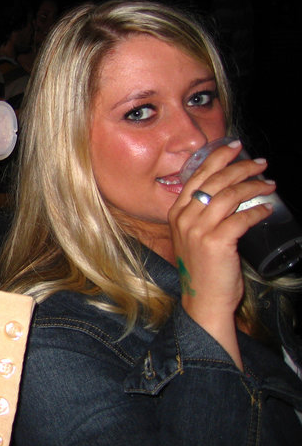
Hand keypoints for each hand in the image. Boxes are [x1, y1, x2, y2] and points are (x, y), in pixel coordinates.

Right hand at [168, 140, 274, 367]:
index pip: (197, 175)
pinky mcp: (216, 242)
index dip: (217, 157)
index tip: (235, 146)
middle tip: (260, 163)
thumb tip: (231, 192)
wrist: (202, 299)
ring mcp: (198, 230)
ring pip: (229, 195)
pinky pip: (242, 218)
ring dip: (253, 185)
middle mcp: (184, 218)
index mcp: (176, 212)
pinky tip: (267, 209)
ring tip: (269, 184)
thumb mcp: (195, 236)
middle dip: (240, 166)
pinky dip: (258, 211)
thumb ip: (204, 215)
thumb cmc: (202, 268)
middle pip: (215, 180)